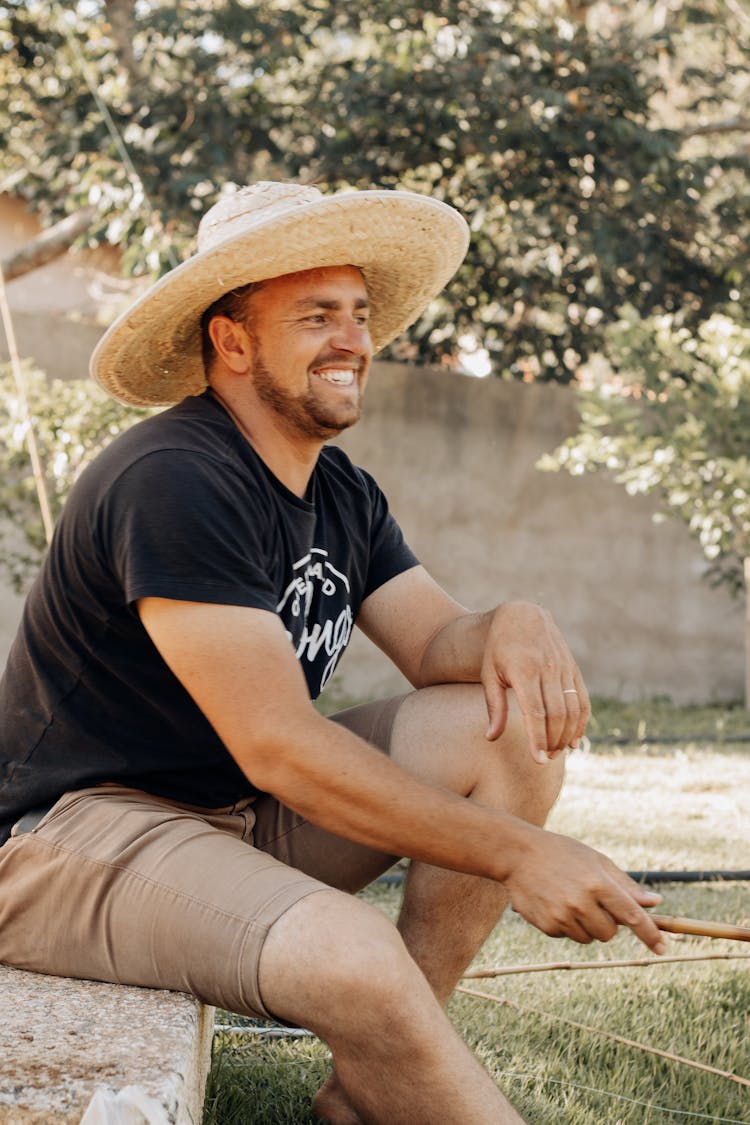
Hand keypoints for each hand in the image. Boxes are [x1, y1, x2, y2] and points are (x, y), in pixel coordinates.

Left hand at [481, 601, 589, 761]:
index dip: (538, 738)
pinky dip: (581, 721)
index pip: (535, 712)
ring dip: (567, 735)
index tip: (538, 760)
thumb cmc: (499, 649)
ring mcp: (563, 668)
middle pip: (556, 714)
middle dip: (553, 741)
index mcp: (523, 670)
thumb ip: (494, 707)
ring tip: (556, 752)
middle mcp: (547, 669)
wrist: (522, 615)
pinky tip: (574, 739)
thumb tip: (490, 738)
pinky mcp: (573, 668)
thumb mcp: (489, 674)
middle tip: (544, 759)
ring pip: (572, 709)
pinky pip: (582, 699)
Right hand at [505, 826, 666, 953]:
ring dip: (586, 925)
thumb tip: (654, 903)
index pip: (632, 916)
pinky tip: (554, 902)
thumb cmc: (562, 853)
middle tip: (592, 901)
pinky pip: (567, 936)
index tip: (663, 948)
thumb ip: (625, 885)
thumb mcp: (595, 860)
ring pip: (589, 938)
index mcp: (598, 883)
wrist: (517, 853)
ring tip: (570, 899)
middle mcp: (581, 902)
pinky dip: (566, 925)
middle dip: (607, 923)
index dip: (650, 934)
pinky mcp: (547, 925)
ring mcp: (562, 916)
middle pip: (610, 933)